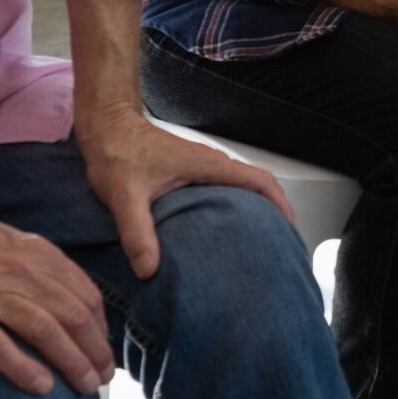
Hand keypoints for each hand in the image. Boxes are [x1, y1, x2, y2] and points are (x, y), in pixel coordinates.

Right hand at [0, 204, 118, 396]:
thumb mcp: (10, 240)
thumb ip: (40, 263)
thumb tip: (69, 292)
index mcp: (36, 255)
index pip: (84, 295)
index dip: (101, 328)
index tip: (105, 350)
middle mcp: (19, 273)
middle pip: (72, 315)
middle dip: (95, 350)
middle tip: (103, 377)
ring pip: (44, 330)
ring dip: (71, 362)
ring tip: (85, 386)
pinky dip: (22, 366)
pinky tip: (42, 387)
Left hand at [77, 105, 295, 280]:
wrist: (107, 127)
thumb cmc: (117, 153)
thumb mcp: (124, 197)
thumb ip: (137, 233)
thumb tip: (149, 271)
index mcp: (209, 166)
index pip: (259, 181)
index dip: (280, 204)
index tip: (290, 228)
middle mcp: (212, 164)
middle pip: (258, 185)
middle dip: (274, 210)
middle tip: (277, 242)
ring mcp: (203, 166)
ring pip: (241, 187)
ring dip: (255, 208)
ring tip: (255, 240)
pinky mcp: (191, 171)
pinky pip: (225, 188)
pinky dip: (234, 206)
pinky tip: (221, 228)